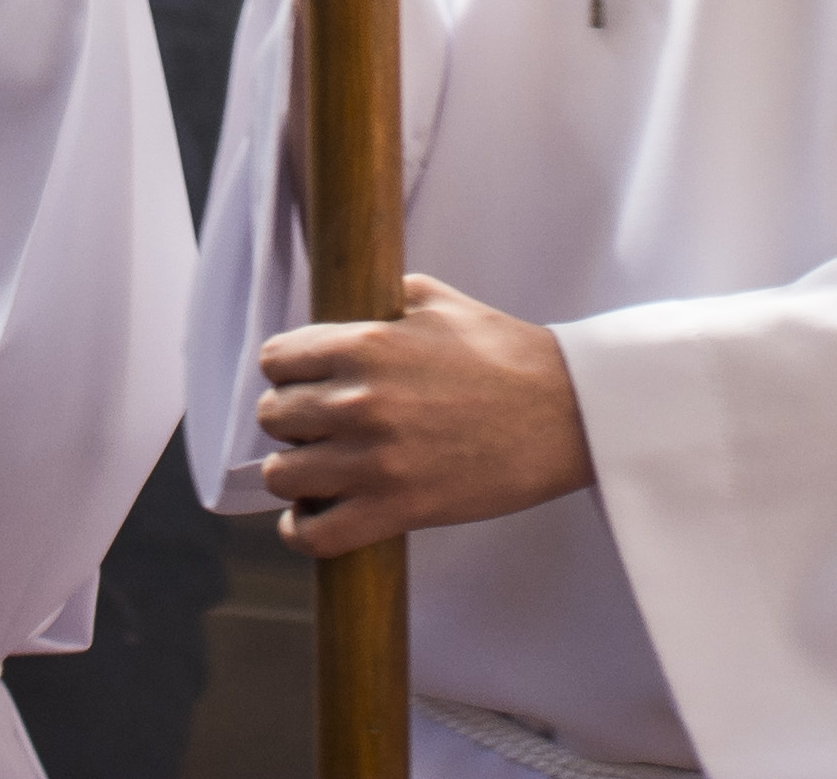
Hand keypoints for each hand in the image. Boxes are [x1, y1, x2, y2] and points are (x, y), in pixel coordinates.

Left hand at [246, 277, 588, 555]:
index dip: (287, 371)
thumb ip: (381, 301)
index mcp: (365, 344)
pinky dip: (303, 530)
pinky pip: (315, 534)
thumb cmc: (505, 354)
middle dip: (291, 420)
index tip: (303, 382)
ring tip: (318, 470)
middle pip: (273, 416)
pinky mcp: (396, 510)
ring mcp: (374, 461)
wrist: (564, 413)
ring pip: (282, 475)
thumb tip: (345, 309)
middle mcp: (359, 401)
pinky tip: (313, 518)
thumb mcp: (437, 301)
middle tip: (317, 425)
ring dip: (295, 473)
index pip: (276, 360)